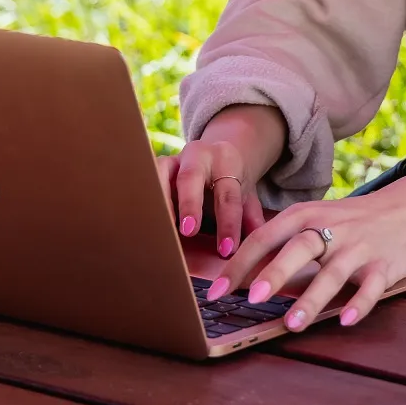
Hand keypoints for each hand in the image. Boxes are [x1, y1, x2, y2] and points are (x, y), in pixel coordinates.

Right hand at [157, 103, 284, 257]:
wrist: (214, 154)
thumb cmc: (230, 183)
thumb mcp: (247, 195)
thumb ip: (252, 216)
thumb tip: (262, 244)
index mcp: (226, 160)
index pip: (228, 194)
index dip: (228, 223)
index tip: (227, 250)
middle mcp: (197, 154)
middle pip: (191, 178)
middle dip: (190, 204)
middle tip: (189, 232)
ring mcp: (172, 158)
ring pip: (160, 175)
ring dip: (159, 203)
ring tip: (159, 231)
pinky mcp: (153, 167)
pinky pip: (145, 180)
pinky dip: (144, 200)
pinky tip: (143, 224)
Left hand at [203, 159, 405, 331]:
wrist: (404, 213)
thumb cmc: (344, 224)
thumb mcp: (311, 222)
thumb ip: (278, 246)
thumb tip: (234, 279)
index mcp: (305, 215)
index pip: (265, 237)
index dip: (240, 265)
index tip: (216, 293)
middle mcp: (331, 228)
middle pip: (300, 247)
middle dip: (276, 272)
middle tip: (253, 299)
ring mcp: (359, 247)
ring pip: (333, 272)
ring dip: (312, 298)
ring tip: (293, 324)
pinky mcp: (385, 265)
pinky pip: (371, 286)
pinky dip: (359, 303)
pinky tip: (345, 321)